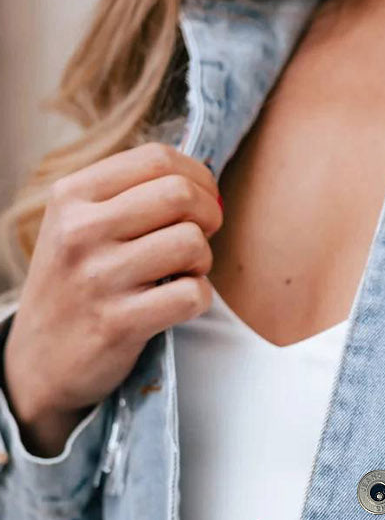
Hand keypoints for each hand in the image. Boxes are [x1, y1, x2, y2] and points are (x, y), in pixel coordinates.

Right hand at [3, 142, 222, 452]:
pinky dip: (199, 299)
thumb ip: (125, 196)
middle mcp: (81, 230)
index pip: (156, 159)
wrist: (39, 360)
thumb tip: (199, 180)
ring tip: (184, 273)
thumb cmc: (73, 286)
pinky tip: (180, 303)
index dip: (198, 177)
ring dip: (203, 261)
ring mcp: (98, 277)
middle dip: (209, 216)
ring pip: (191, 243)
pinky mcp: (119, 322)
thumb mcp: (75, 226)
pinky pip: (191, 295)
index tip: (205, 199)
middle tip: (202, 238)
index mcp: (72, 195)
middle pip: (180, 196)